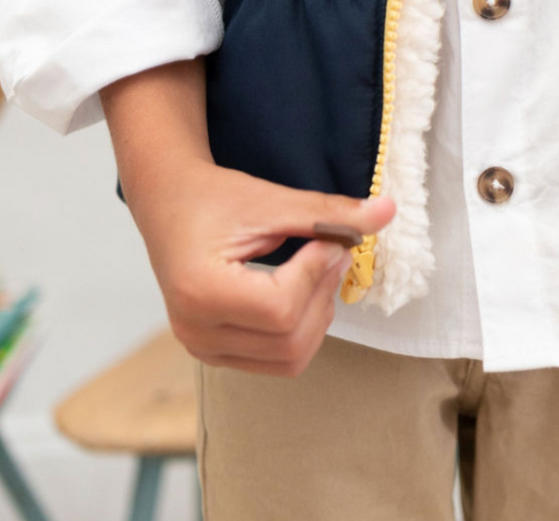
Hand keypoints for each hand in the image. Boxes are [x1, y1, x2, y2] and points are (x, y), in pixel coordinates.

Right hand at [124, 155, 396, 376]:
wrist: (169, 202)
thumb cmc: (214, 198)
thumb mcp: (272, 201)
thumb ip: (330, 213)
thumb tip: (389, 210)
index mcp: (200, 292)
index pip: (281, 307)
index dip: (316, 273)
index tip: (325, 240)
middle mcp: (196, 331)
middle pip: (289, 340)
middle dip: (322, 294)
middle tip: (330, 252)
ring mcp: (203, 349)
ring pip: (289, 358)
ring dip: (317, 315)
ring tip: (315, 270)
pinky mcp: (214, 353)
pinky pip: (276, 361)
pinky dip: (300, 329)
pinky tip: (299, 291)